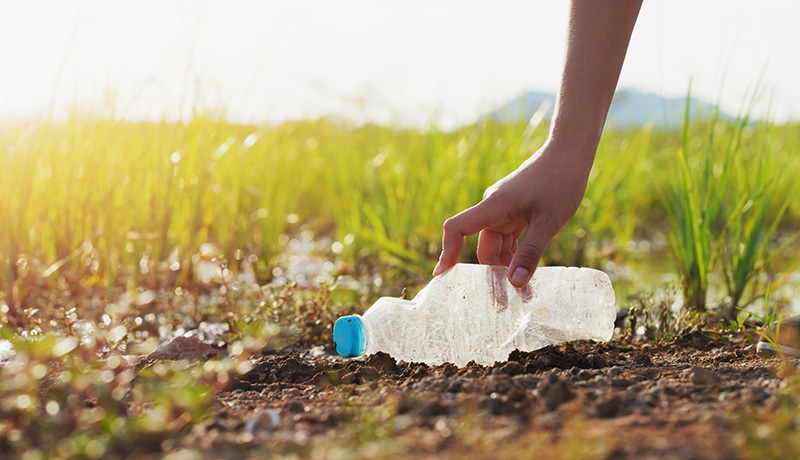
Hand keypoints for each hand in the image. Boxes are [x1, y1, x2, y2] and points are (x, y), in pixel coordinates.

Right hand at [433, 139, 592, 286]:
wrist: (570, 153)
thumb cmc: (560, 182)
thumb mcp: (548, 222)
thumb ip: (530, 253)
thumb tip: (515, 285)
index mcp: (493, 206)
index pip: (457, 228)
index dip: (447, 251)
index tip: (442, 275)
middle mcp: (493, 208)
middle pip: (483, 247)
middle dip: (491, 274)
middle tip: (503, 304)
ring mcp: (505, 210)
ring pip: (497, 245)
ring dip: (507, 267)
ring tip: (521, 293)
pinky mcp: (516, 211)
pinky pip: (509, 238)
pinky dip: (516, 255)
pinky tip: (527, 272)